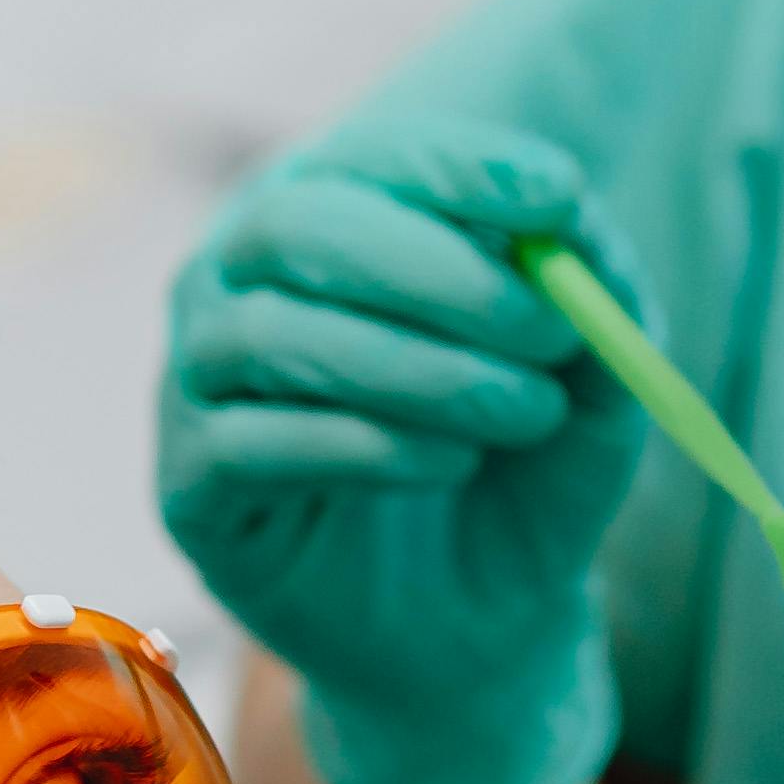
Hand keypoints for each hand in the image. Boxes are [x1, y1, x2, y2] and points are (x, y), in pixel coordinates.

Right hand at [155, 122, 654, 783]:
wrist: (476, 626)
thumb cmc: (523, 472)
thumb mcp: (591, 381)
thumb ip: (594, 293)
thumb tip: (577, 221)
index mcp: (332, 221)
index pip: (370, 157)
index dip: (459, 165)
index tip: (557, 196)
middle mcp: (241, 280)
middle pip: (296, 225)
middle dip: (437, 270)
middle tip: (549, 327)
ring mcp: (198, 380)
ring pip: (273, 335)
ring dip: (420, 369)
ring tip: (522, 415)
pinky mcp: (189, 487)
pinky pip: (250, 442)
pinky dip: (364, 446)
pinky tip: (445, 464)